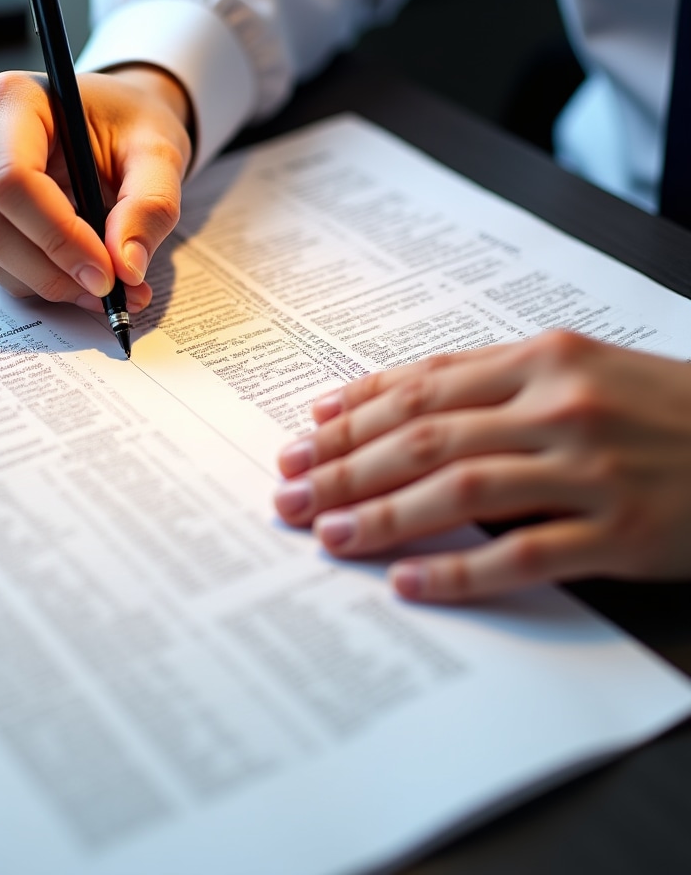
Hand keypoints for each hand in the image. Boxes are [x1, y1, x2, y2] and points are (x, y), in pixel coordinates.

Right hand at [0, 64, 191, 311]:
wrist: (115, 121)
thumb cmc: (132, 124)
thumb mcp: (160, 153)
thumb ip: (151, 205)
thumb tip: (127, 268)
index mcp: (15, 98)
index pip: (12, 179)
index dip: (58, 236)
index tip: (106, 272)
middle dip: (53, 270)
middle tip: (110, 289)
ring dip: (47, 282)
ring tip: (105, 286)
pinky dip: (39, 280)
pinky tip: (80, 277)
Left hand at [274, 330, 690, 601]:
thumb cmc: (660, 407)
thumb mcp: (578, 369)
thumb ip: (488, 382)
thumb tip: (391, 399)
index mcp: (542, 359)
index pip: (422, 386)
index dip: (352, 413)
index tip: (300, 436)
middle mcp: (559, 405)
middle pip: (425, 436)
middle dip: (344, 466)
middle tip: (287, 491)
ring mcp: (591, 468)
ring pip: (461, 489)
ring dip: (382, 514)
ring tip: (326, 535)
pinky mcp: (622, 529)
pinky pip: (523, 553)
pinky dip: (459, 569)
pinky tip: (408, 582)